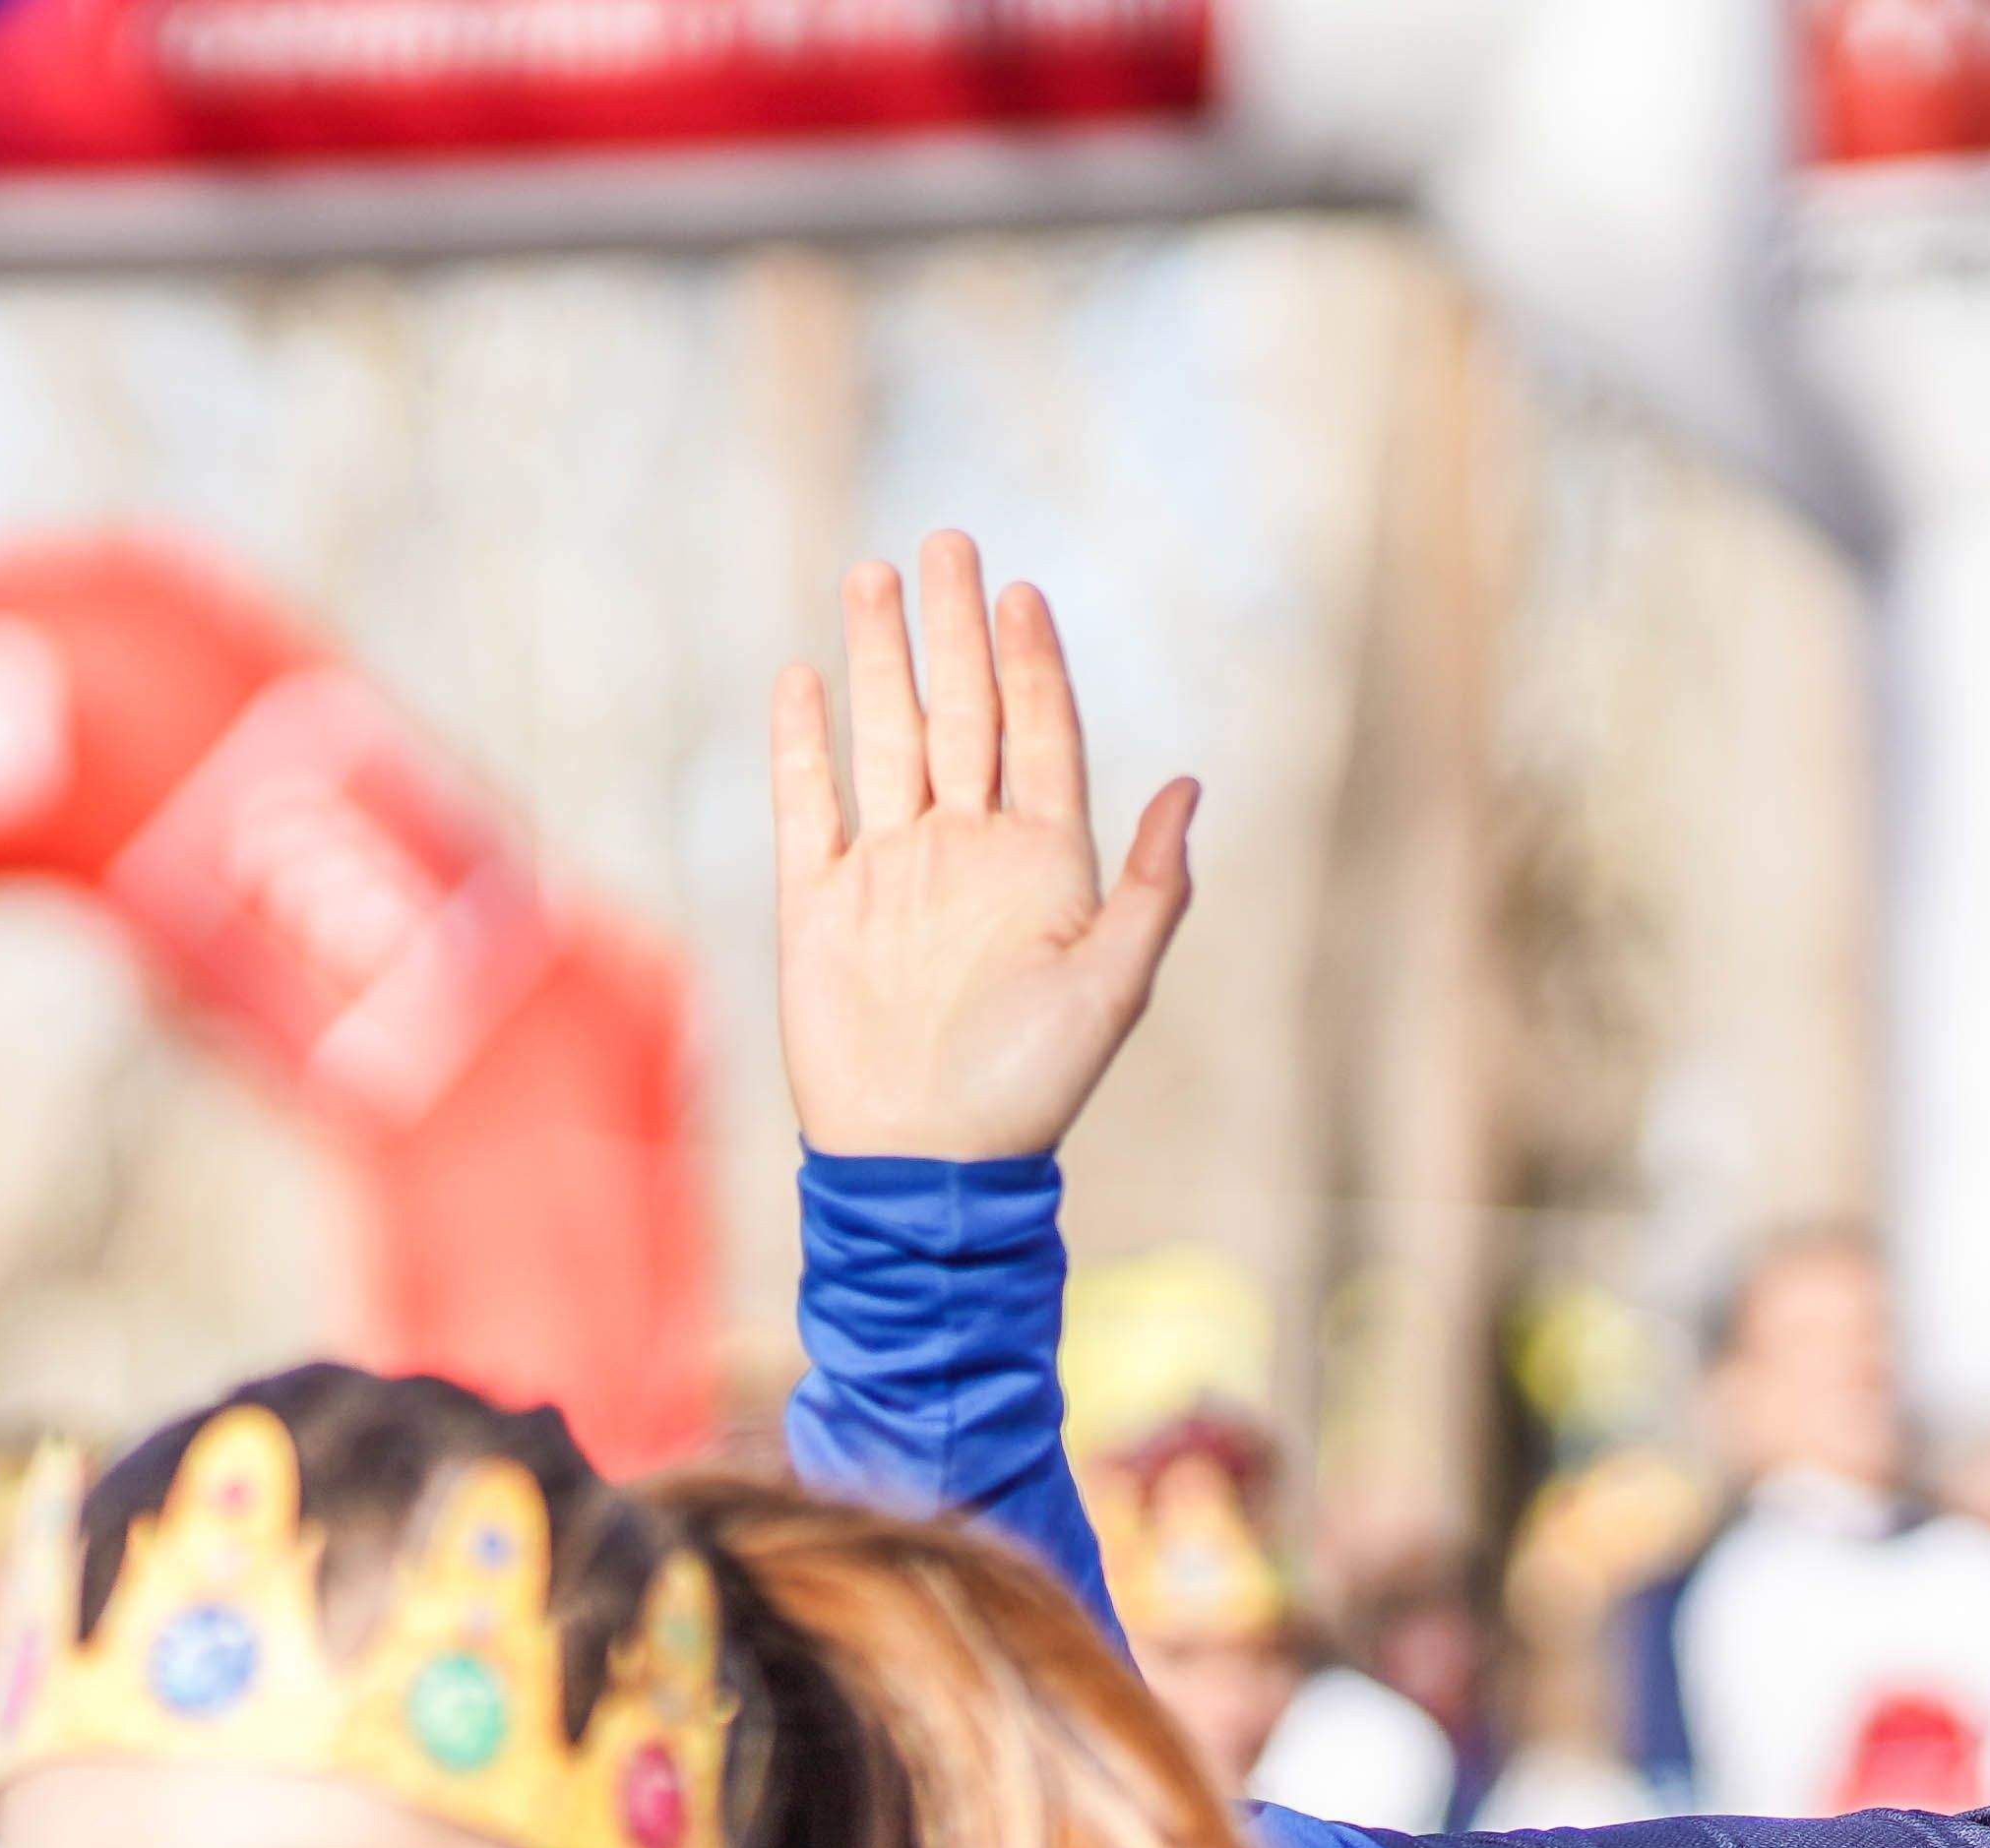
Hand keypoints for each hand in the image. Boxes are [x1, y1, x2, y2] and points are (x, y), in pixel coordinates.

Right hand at [773, 530, 1201, 1160]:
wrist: (922, 1164)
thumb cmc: (1028, 1091)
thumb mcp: (1112, 989)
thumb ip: (1150, 889)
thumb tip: (1186, 786)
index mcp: (1040, 862)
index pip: (1037, 733)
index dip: (1032, 661)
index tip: (1021, 589)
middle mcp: (964, 851)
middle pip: (960, 713)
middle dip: (953, 628)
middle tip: (947, 543)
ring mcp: (889, 872)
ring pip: (885, 739)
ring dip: (880, 659)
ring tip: (872, 578)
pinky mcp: (820, 905)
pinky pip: (809, 806)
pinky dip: (804, 744)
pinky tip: (803, 680)